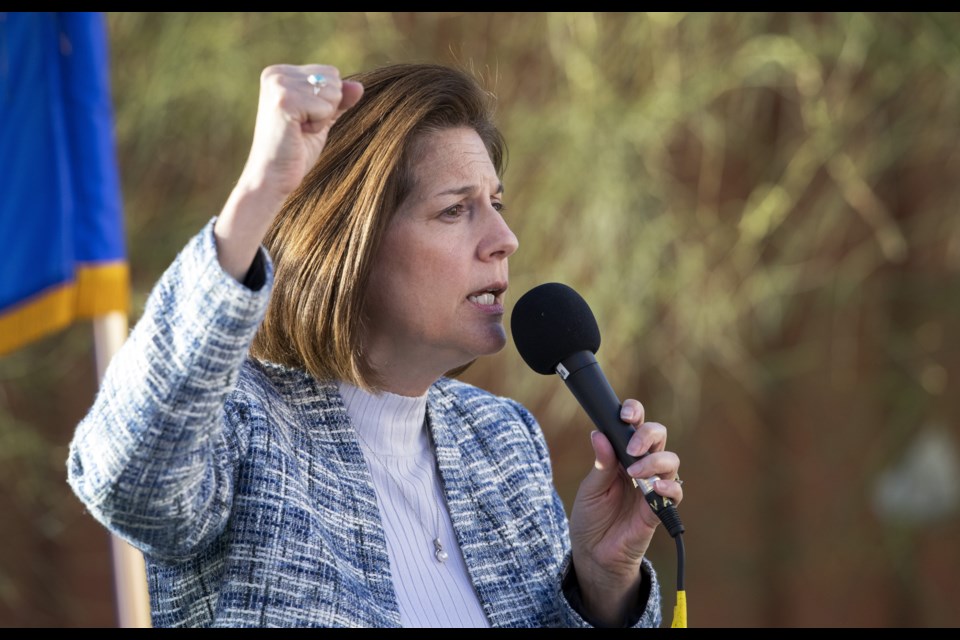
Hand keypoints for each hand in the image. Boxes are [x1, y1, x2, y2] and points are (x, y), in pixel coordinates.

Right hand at [237, 64, 363, 200]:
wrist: (272, 176)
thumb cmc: (295, 150)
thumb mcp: (320, 119)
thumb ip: (337, 100)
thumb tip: (358, 86)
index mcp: (280, 73)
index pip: (330, 73)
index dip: (326, 102)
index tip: (303, 120)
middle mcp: (276, 74)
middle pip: (332, 79)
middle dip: (326, 108)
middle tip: (302, 127)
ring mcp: (279, 85)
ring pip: (332, 93)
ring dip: (322, 118)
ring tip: (299, 131)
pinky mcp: (284, 101)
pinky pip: (325, 108)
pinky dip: (318, 126)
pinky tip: (297, 133)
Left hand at [568, 398, 682, 625]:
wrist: (594, 554)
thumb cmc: (591, 518)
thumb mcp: (590, 489)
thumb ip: (600, 464)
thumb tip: (598, 433)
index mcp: (622, 456)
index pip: (635, 426)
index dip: (635, 413)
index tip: (626, 414)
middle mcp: (641, 466)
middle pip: (658, 436)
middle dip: (648, 434)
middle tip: (631, 449)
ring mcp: (652, 486)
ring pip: (671, 460)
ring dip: (655, 461)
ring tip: (635, 473)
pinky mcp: (659, 509)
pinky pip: (675, 493)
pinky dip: (669, 488)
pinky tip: (655, 489)